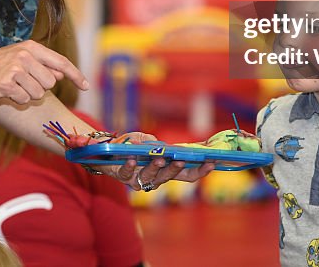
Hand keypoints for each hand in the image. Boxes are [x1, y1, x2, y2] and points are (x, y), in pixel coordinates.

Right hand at [0, 41, 87, 103]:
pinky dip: (18, 100)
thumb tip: (61, 74)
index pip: (61, 62)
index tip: (86, 86)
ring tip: (13, 86)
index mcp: (32, 47)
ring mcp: (15, 69)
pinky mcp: (6, 83)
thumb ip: (43, 65)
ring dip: (28, 95)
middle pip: (50, 83)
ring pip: (38, 93)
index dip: (76, 75)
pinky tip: (6, 91)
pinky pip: (24, 100)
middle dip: (40, 87)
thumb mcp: (21, 58)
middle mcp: (25, 55)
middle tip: (23, 82)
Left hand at [100, 132, 216, 189]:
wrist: (106, 150)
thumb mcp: (144, 139)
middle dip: (179, 169)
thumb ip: (154, 142)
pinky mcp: (124, 177)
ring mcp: (141, 180)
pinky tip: (131, 159)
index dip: (201, 170)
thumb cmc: (130, 145)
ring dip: (156, 167)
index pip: (188, 173)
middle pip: (173, 177)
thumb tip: (163, 147)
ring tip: (159, 158)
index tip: (212, 161)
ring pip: (152, 177)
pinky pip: (128, 174)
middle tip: (183, 160)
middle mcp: (157, 177)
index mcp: (167, 168)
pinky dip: (130, 166)